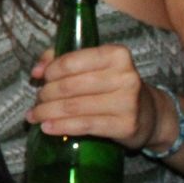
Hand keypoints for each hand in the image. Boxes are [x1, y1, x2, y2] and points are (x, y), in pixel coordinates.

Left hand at [26, 45, 162, 152]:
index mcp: (116, 55)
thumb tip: (37, 71)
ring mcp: (127, 102)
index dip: (50, 71)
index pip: (72, 62)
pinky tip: (47, 127)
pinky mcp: (125, 125)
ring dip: (47, 112)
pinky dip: (61, 126)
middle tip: (37, 101)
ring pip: (73, 107)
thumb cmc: (114, 86)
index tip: (40, 78)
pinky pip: (84, 125)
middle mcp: (125, 76)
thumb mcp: (96, 66)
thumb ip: (65, 59)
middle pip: (70, 86)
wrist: (149, 115)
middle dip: (46, 94)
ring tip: (34, 116)